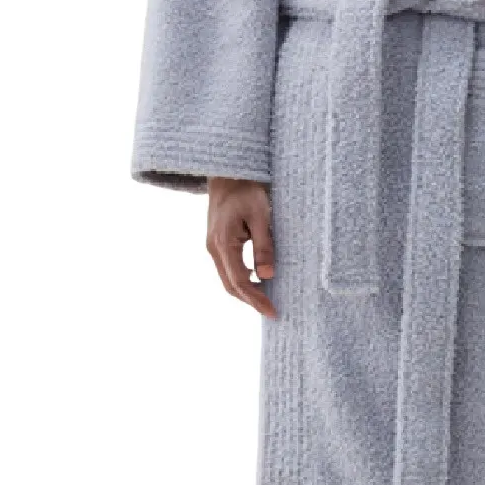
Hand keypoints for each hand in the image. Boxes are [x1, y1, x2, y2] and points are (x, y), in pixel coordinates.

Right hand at [206, 176, 276, 318]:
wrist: (228, 174)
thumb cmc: (246, 190)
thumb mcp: (260, 216)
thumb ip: (263, 246)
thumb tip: (266, 275)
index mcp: (223, 243)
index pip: (239, 281)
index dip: (256, 298)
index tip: (272, 310)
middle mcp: (214, 249)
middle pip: (230, 285)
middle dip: (250, 300)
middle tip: (271, 311)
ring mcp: (213, 246)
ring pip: (227, 279)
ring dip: (245, 292)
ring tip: (266, 299)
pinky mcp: (217, 243)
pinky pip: (227, 268)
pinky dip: (241, 279)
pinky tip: (257, 280)